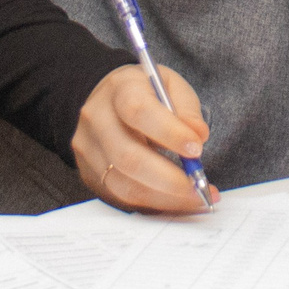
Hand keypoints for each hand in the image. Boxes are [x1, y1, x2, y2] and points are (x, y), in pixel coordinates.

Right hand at [74, 64, 212, 214]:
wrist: (110, 99)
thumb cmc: (147, 93)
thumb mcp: (172, 86)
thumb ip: (187, 109)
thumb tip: (198, 135)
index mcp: (119, 88)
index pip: (138, 111)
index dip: (169, 133)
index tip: (196, 148)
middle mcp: (97, 119)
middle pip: (127, 157)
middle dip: (169, 178)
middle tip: (200, 185)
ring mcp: (89, 149)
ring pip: (124, 184)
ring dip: (165, 197)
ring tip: (196, 196)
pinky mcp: (90, 173)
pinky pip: (122, 196)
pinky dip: (155, 202)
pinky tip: (177, 200)